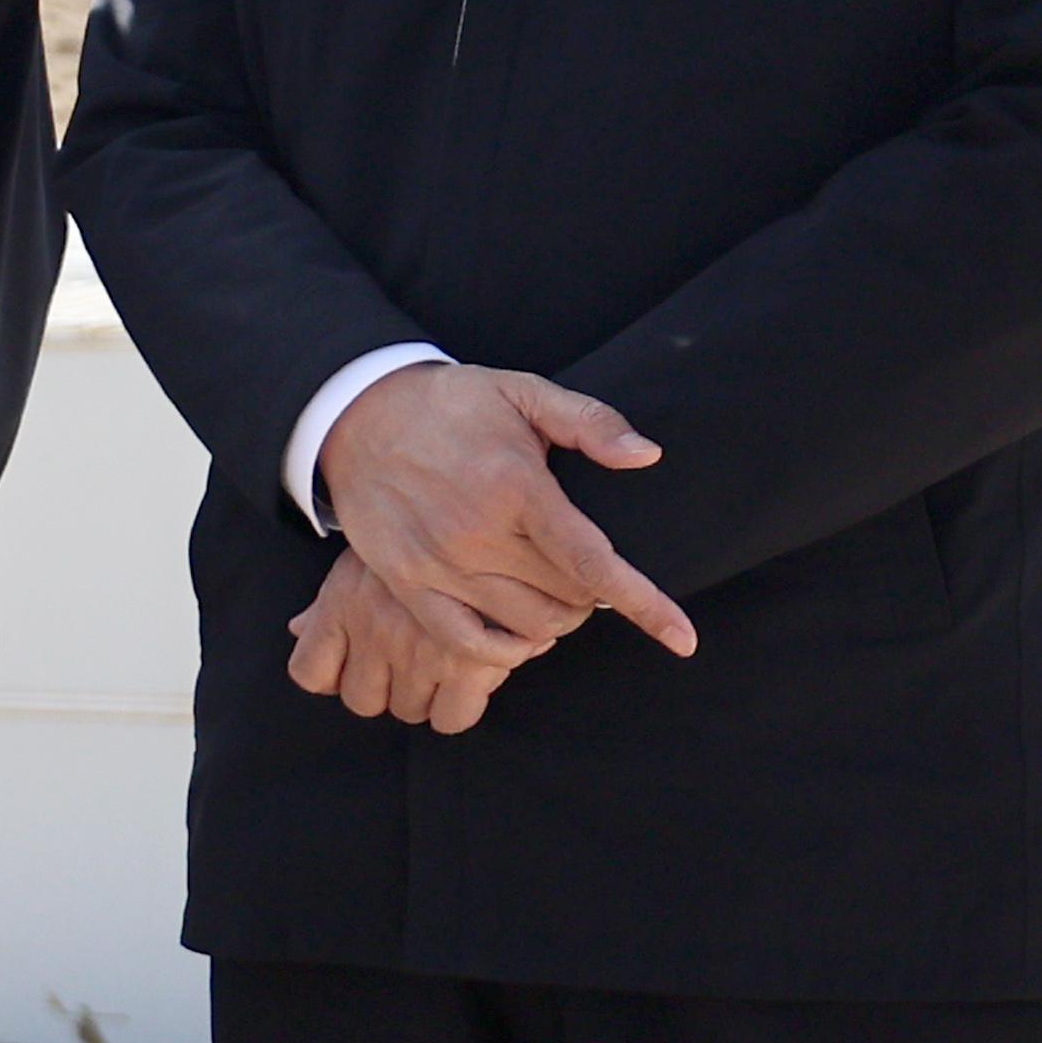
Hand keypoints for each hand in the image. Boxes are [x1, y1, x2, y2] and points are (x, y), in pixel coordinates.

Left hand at [287, 551, 568, 732]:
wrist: (484, 508)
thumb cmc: (422, 536)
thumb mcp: (366, 559)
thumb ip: (330, 604)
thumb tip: (297, 629)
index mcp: (343, 604)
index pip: (310, 672)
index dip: (331, 679)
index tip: (355, 668)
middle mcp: (372, 631)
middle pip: (362, 700)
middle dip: (387, 688)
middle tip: (414, 662)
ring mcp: (416, 649)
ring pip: (408, 710)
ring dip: (426, 695)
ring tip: (446, 663)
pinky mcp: (465, 663)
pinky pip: (450, 717)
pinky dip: (459, 706)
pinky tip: (473, 676)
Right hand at [317, 361, 697, 662]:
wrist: (358, 416)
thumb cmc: (452, 404)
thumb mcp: (524, 391)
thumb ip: (590, 422)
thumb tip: (646, 456)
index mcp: (516, 487)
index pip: (594, 563)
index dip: (645, 604)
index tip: (683, 639)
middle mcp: (478, 534)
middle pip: (569, 601)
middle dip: (596, 598)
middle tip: (588, 574)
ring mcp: (440, 565)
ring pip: (528, 627)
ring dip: (558, 621)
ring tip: (556, 595)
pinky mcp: (407, 584)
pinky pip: (469, 643)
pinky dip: (507, 652)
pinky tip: (522, 636)